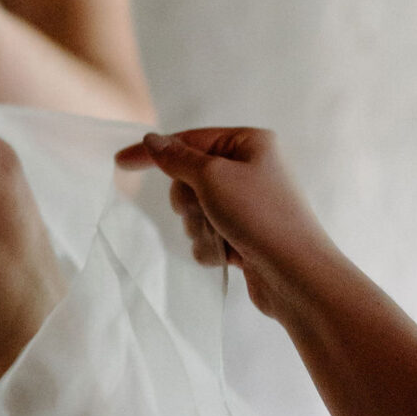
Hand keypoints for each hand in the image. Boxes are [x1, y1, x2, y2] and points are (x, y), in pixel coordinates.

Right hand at [113, 125, 339, 323]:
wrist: (296, 276)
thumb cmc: (259, 216)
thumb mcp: (212, 177)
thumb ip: (176, 158)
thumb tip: (152, 139)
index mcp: (250, 143)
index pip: (189, 140)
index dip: (153, 152)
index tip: (119, 162)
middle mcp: (251, 169)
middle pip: (189, 178)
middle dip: (188, 201)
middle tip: (205, 211)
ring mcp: (248, 205)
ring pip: (195, 211)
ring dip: (200, 227)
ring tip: (223, 237)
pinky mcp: (245, 235)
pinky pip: (207, 234)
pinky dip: (211, 246)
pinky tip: (229, 256)